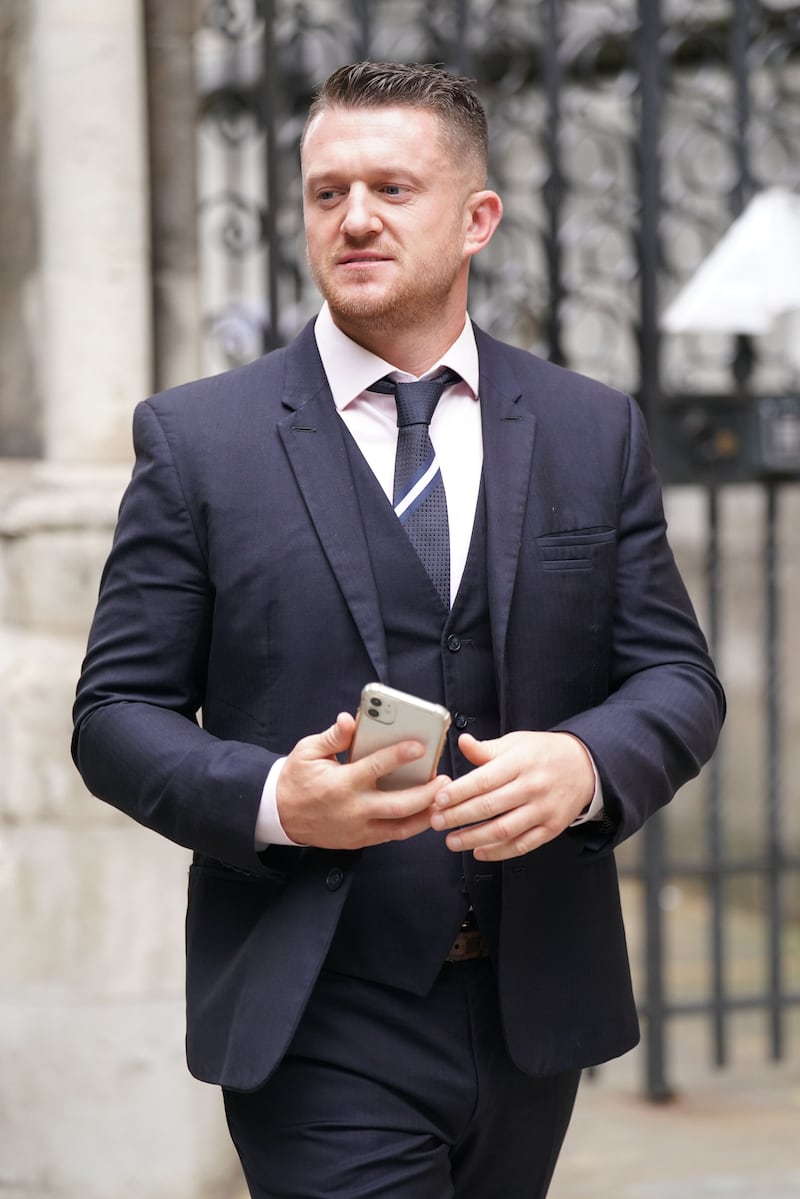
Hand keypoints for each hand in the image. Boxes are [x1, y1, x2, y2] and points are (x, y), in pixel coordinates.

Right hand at [276, 711, 447, 848]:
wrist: (280, 815)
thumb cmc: (296, 779)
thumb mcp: (308, 751)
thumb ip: (334, 736)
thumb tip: (350, 720)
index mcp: (340, 784)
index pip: (376, 768)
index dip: (400, 756)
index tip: (420, 747)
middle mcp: (353, 809)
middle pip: (399, 805)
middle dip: (427, 793)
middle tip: (445, 780)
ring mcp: (358, 829)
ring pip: (401, 827)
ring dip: (426, 814)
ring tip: (443, 799)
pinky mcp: (360, 840)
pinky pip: (392, 835)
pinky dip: (411, 825)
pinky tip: (425, 812)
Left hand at [429, 731, 594, 860]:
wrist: (584, 766)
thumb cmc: (543, 753)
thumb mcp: (516, 743)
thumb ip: (486, 749)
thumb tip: (462, 742)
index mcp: (520, 763)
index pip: (484, 779)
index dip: (459, 792)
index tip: (439, 800)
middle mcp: (532, 787)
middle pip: (490, 807)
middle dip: (458, 817)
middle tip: (437, 822)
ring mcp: (543, 810)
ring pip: (504, 830)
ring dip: (474, 839)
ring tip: (452, 841)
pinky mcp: (551, 828)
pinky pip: (522, 845)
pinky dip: (499, 852)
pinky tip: (479, 852)